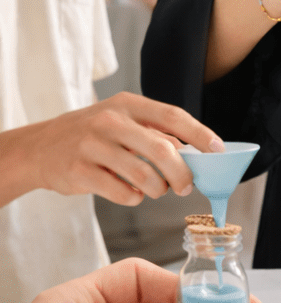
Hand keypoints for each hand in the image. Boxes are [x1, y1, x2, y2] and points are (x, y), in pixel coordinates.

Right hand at [13, 92, 222, 207]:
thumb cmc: (93, 136)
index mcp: (128, 104)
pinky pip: (122, 193)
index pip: (173, 116)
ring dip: (158, 189)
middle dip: (183, 173)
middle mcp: (110, 121)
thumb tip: (197, 154)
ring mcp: (92, 145)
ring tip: (155, 190)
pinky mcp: (79, 171)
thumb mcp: (123, 121)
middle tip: (188, 186)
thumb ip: (156, 133)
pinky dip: (134, 198)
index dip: (200, 134)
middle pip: (163, 149)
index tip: (218, 151)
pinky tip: (129, 192)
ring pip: (145, 176)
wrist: (39, 148)